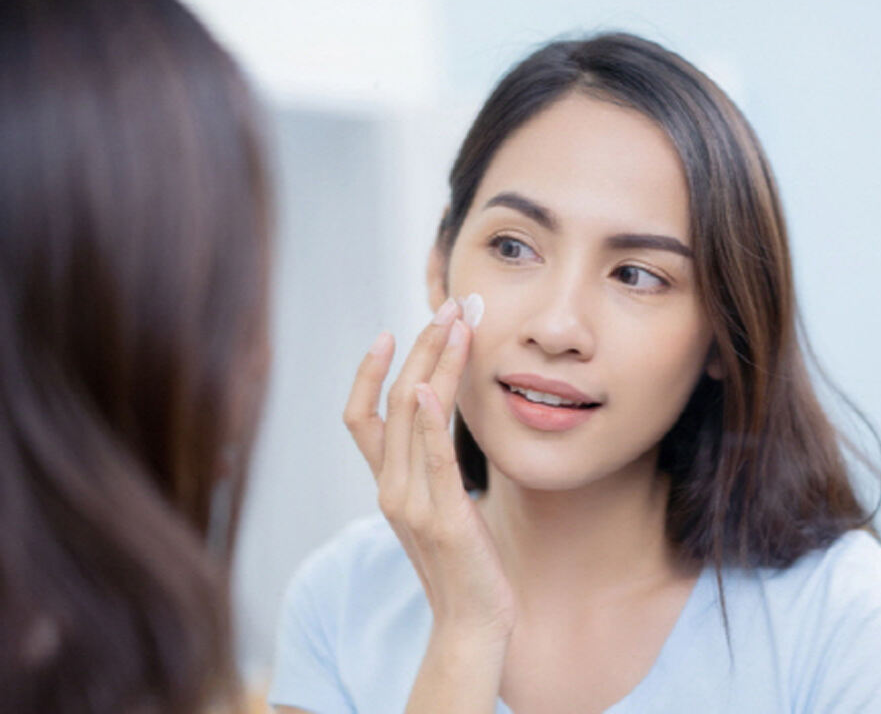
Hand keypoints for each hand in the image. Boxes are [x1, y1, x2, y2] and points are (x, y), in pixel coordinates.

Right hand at [343, 299, 515, 643]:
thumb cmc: (463, 561)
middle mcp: (391, 489)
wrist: (471, 622)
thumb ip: (430, 469)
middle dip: (420, 348)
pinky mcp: (444, 518)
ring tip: (458, 324)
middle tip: (449, 308)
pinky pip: (432, 460)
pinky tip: (438, 387)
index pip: (361, 417)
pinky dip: (431, 421)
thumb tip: (442, 422)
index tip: (390, 330)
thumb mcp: (439, 506)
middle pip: (393, 402)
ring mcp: (413, 504)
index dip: (368, 372)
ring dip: (436, 364)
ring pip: (413, 417)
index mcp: (387, 485)